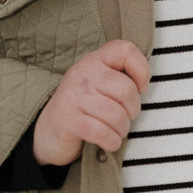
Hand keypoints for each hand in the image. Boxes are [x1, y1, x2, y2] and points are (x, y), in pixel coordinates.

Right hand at [33, 40, 150, 166]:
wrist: (48, 130)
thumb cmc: (83, 107)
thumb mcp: (98, 83)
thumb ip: (118, 77)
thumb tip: (144, 86)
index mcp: (94, 60)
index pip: (125, 50)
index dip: (142, 70)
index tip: (139, 88)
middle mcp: (82, 73)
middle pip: (127, 90)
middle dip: (132, 110)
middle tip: (124, 117)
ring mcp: (73, 96)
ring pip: (117, 115)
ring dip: (122, 130)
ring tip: (115, 130)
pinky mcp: (68, 120)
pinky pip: (103, 133)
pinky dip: (112, 142)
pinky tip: (109, 142)